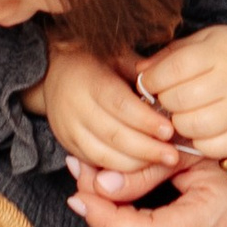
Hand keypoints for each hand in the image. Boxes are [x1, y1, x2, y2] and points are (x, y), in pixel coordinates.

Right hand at [24, 39, 180, 181]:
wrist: (53, 73)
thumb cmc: (93, 62)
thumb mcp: (116, 56)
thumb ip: (141, 73)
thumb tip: (169, 89)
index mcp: (88, 81)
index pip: (120, 105)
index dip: (145, 121)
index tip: (169, 130)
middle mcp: (75, 107)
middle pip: (113, 135)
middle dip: (146, 149)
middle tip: (173, 155)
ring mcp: (69, 130)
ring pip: (104, 155)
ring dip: (136, 163)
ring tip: (161, 162)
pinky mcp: (68, 146)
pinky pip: (95, 163)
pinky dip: (120, 170)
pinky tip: (141, 167)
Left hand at [132, 22, 226, 165]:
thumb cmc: (224, 54)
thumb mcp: (198, 42)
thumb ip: (167, 57)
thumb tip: (140, 72)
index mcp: (218, 52)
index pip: (174, 69)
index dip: (153, 79)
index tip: (148, 83)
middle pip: (181, 100)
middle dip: (165, 101)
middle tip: (167, 99)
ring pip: (194, 126)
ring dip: (179, 123)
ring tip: (181, 115)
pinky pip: (215, 147)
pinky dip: (200, 142)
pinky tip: (199, 130)